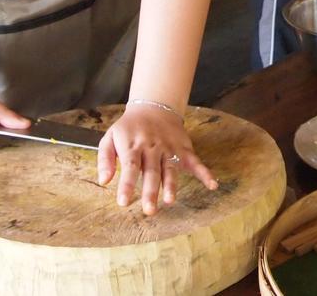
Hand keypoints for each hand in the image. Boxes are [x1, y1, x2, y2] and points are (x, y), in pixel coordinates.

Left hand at [98, 103, 217, 215]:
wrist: (154, 106)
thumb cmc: (129, 127)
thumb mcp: (110, 137)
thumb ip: (105, 158)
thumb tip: (103, 181)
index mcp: (132, 146)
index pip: (130, 167)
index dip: (127, 185)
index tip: (124, 202)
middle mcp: (152, 148)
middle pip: (151, 172)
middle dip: (150, 191)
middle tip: (149, 210)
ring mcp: (169, 148)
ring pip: (171, 169)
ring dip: (171, 185)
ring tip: (170, 201)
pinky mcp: (183, 149)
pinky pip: (195, 162)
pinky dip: (205, 173)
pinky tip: (212, 185)